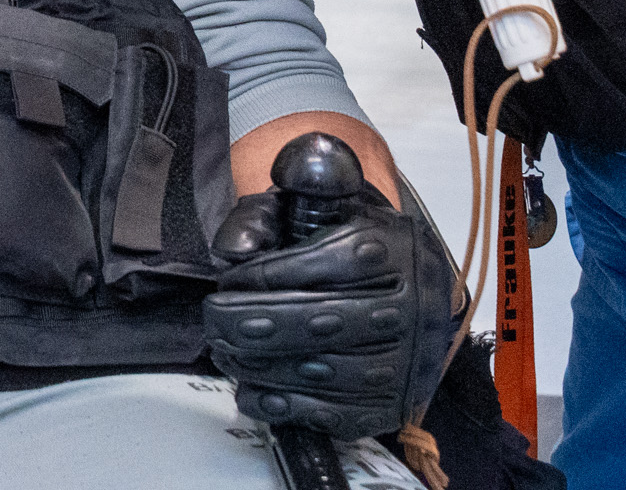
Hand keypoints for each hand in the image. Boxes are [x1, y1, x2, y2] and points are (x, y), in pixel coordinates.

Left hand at [204, 171, 458, 440]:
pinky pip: (335, 416)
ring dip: (264, 367)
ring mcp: (403, 364)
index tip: (229, 278)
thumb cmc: (349, 248)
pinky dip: (286, 408)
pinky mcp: (389, 406)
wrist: (410, 294)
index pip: (327, 261)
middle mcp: (407, 308)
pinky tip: (251, 392)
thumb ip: (269, 214)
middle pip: (324, 321)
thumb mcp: (312, 209)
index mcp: (389, 250)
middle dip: (256, 323)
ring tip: (225, 352)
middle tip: (215, 319)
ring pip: (327, 374)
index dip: (268, 272)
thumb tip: (234, 247)